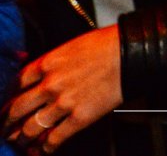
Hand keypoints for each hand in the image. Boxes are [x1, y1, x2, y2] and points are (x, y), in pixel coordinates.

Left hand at [5, 25, 121, 152]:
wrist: (130, 53)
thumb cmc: (108, 45)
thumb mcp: (73, 45)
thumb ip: (55, 61)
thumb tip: (45, 72)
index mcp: (48, 63)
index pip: (16, 84)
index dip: (8, 97)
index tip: (7, 104)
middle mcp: (50, 85)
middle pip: (17, 108)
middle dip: (7, 122)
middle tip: (5, 127)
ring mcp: (64, 103)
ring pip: (32, 127)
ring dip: (22, 138)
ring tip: (20, 142)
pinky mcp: (80, 117)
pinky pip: (56, 138)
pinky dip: (46, 147)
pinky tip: (42, 150)